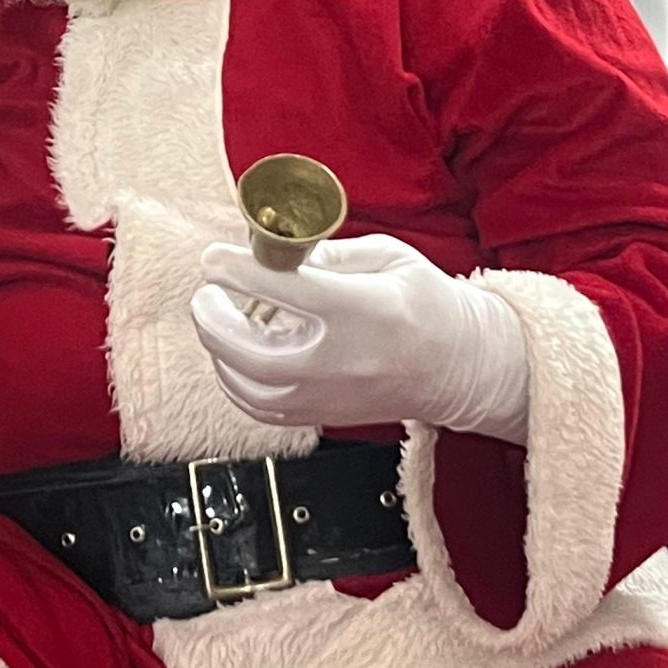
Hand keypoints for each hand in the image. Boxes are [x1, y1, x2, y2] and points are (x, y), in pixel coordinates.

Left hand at [190, 234, 531, 442]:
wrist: (461, 366)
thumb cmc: (429, 306)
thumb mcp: (388, 257)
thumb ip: (327, 253)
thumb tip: (274, 250)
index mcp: (362, 310)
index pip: (286, 290)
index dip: (238, 270)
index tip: (215, 258)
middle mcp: (342, 360)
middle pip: (252, 354)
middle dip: (213, 320)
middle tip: (205, 295)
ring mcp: (330, 396)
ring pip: (247, 388)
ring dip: (219, 350)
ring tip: (221, 320)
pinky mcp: (322, 417)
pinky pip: (259, 408)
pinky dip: (235, 380)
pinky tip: (235, 355)